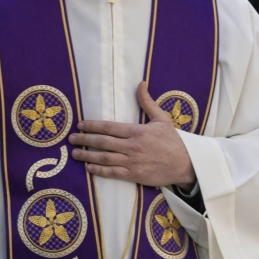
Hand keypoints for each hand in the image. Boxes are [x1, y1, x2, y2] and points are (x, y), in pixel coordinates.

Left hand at [69, 81, 195, 188]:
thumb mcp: (162, 119)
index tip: (80, 125)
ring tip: (74, 153)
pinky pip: (112, 172)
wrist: (187, 164)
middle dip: (83, 139)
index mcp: (136, 131)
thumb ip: (147, 102)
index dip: (91, 126)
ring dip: (86, 155)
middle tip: (71, 139)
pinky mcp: (134, 175)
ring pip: (103, 158)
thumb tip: (140, 83)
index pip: (108, 127)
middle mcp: (132, 146)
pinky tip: (89, 167)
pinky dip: (98, 170)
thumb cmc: (173, 141)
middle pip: (101, 142)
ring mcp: (132, 161)